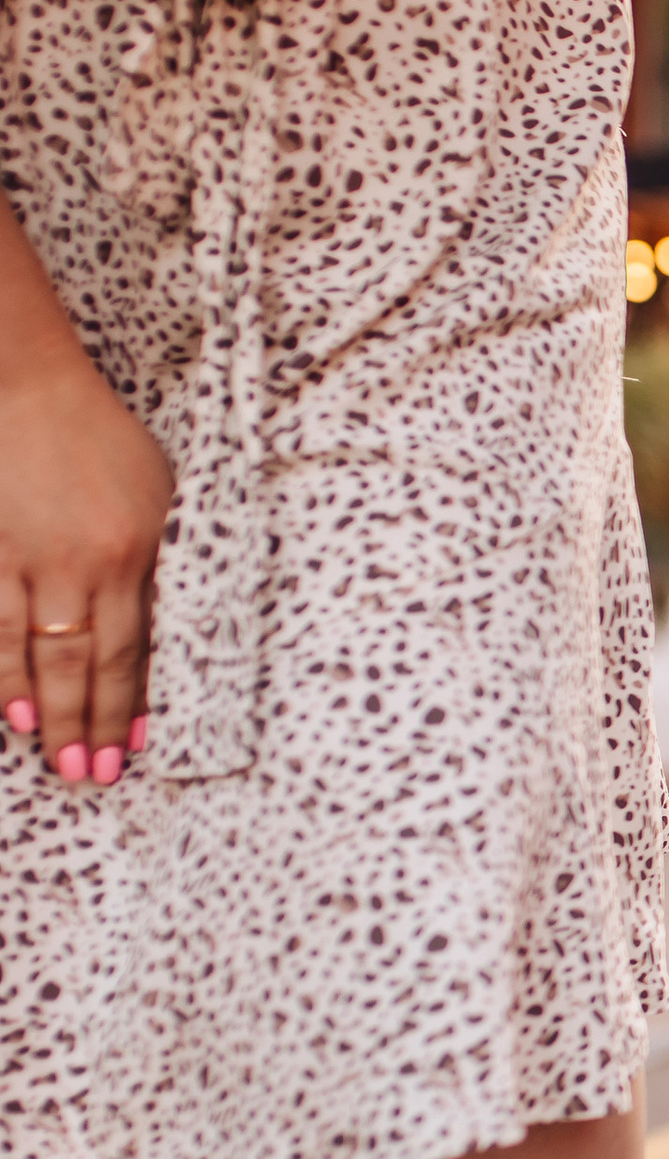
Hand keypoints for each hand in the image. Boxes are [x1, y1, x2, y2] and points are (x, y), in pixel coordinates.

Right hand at [0, 342, 169, 783]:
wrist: (21, 383)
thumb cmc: (95, 435)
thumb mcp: (153, 491)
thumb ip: (156, 558)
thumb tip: (161, 626)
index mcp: (140, 546)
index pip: (143, 641)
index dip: (139, 698)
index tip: (140, 745)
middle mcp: (90, 560)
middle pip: (94, 660)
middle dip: (95, 724)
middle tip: (92, 775)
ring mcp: (33, 556)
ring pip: (42, 653)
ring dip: (51, 712)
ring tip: (54, 758)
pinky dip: (1, 673)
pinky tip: (8, 710)